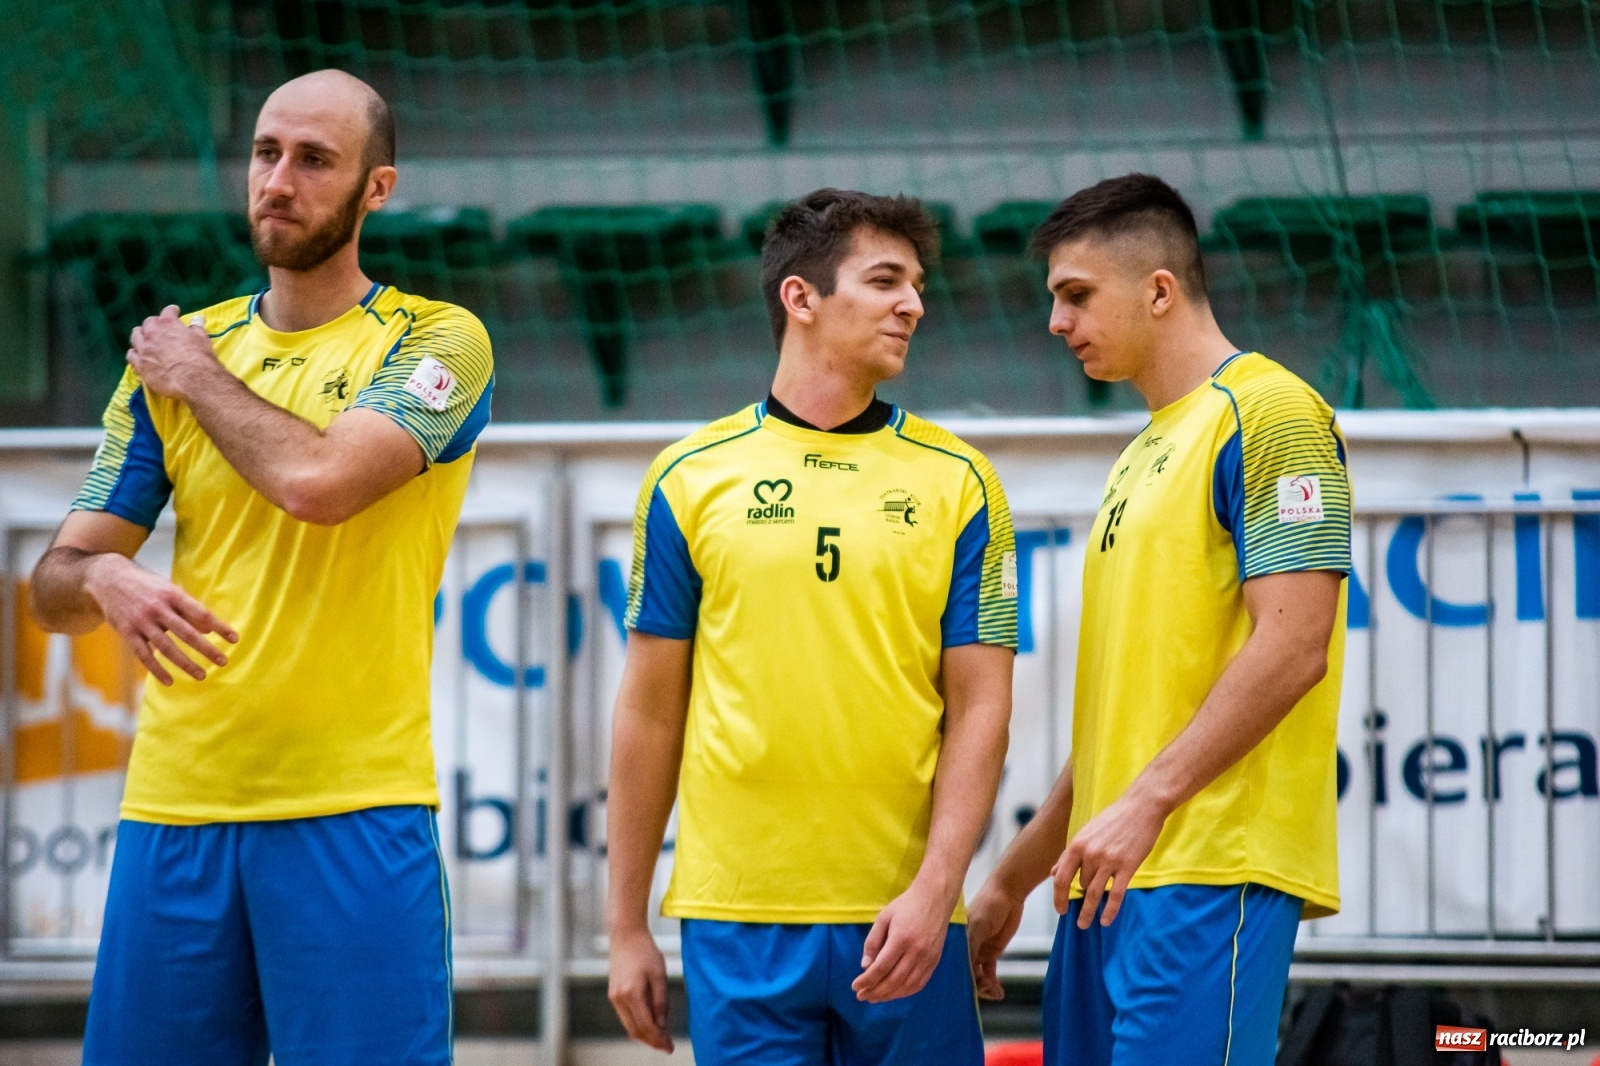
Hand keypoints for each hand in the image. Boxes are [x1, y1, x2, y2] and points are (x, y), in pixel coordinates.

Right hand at [84, 553, 237, 684]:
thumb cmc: (147, 586)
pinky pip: (144, 655)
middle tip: (223, 661)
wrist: (108, 578)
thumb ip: (188, 609)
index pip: (201, 613)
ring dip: (185, 664)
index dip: (219, 626)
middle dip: (207, 649)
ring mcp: (141, 622)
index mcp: (172, 595)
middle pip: (187, 633)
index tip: (234, 639)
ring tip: (202, 675)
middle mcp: (158, 608)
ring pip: (166, 648)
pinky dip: (157, 669)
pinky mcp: (127, 632)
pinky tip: (169, 681)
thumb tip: (209, 629)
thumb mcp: (169, 590)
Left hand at [128, 306, 219, 399]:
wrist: (194, 380)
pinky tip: (140, 355)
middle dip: (155, 323)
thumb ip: (197, 327)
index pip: (167, 312)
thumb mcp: (202, 339)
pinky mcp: (140, 365)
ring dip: (141, 336)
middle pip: (148, 323)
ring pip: (135, 337)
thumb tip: (198, 318)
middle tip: (162, 328)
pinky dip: (135, 353)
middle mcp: (152, 334)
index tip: (175, 312)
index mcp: (168, 324)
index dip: (172, 311)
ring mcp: (144, 349)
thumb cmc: (200, 358)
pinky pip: (131, 356)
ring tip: (146, 339)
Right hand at [608, 926, 672, 1052]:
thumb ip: (660, 1002)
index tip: (670, 1047)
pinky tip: (650, 1023)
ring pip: (629, 1026)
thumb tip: (661, 1025)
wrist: (625, 934)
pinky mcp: (613, 994)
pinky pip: (626, 1016)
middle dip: (651, 1041)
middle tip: (667, 1045)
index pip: (645, 1026)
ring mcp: (613, 997)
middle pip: (635, 1030)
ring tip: (661, 1037)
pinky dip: (638, 1024)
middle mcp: (618, 998)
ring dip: (644, 1034)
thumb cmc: (645, 950)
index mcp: (631, 993)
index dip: (658, 1039)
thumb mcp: (659, 975)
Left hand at [851, 881, 950, 1003]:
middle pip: (893, 980)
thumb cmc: (905, 906)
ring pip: (906, 986)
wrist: (935, 899)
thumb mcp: (883, 918)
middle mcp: (916, 952)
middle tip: (861, 996)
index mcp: (901, 939)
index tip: (855, 986)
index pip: (881, 968)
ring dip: (889, 996)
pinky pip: (919, 984)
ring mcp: (928, 959)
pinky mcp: (934, 962)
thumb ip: (872, 942)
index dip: (867, 980)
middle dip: (875, 992)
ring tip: (874, 998)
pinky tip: (893, 994)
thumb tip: (865, 966)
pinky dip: (905, 992)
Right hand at [966, 882, 1024, 999]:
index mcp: (957, 941)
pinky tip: (999, 993)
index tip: (964, 990)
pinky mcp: (991, 953)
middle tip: (984, 988)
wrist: (1008, 894)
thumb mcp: (978, 924)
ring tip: (993, 991)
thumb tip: (966, 970)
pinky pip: (990, 973)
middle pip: (965, 974)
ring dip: (985, 987)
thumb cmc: (989, 905)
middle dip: (973, 987)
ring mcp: (978, 952)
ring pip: (978, 977)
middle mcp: (966, 949)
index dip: (959, 979)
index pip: (955, 964)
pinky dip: (994, 984)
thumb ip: (972, 946)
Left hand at [1051, 790, 1166, 928]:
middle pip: (1080, 886)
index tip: (1061, 909)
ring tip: (1086, 924)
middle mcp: (1090, 853)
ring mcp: (1109, 860)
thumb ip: (1070, 853)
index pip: (1061, 878)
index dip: (1058, 897)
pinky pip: (1116, 894)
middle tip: (1081, 915)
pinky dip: (1110, 910)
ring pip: (1094, 893)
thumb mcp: (1086, 832)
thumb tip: (1054, 872)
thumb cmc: (1114, 818)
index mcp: (1077, 844)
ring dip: (1089, 912)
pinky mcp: (1127, 866)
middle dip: (1081, 899)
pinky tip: (1105, 921)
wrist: (1141, 806)